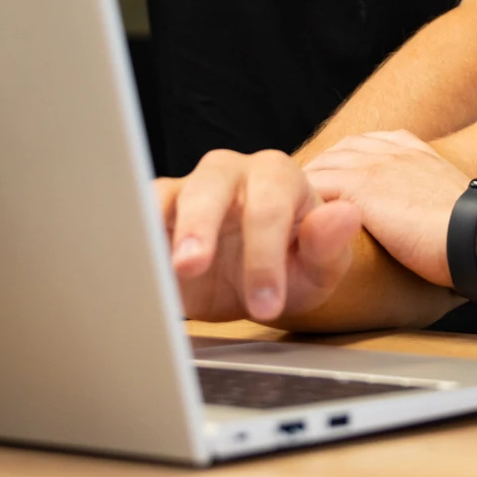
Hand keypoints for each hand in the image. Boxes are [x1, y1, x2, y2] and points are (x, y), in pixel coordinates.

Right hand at [155, 149, 360, 324]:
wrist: (255, 282)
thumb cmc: (292, 267)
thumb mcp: (320, 269)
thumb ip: (330, 245)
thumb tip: (342, 216)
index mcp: (280, 178)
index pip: (270, 206)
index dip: (265, 255)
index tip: (265, 305)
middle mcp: (233, 172)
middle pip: (213, 184)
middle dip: (202, 225)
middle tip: (193, 266)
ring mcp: (191, 186)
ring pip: (170, 193)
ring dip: (163, 228)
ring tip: (162, 266)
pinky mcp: (158, 209)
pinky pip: (139, 213)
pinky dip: (135, 235)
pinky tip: (136, 265)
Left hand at [303, 132, 473, 286]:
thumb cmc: (475, 233)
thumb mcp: (452, 202)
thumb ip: (429, 198)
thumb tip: (430, 219)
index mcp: (414, 150)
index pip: (366, 144)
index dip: (346, 163)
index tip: (334, 180)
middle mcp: (393, 150)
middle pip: (339, 151)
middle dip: (320, 171)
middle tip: (301, 198)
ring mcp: (375, 165)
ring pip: (322, 167)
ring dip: (305, 189)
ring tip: (289, 213)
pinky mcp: (361, 187)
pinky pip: (315, 189)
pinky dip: (301, 205)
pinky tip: (293, 224)